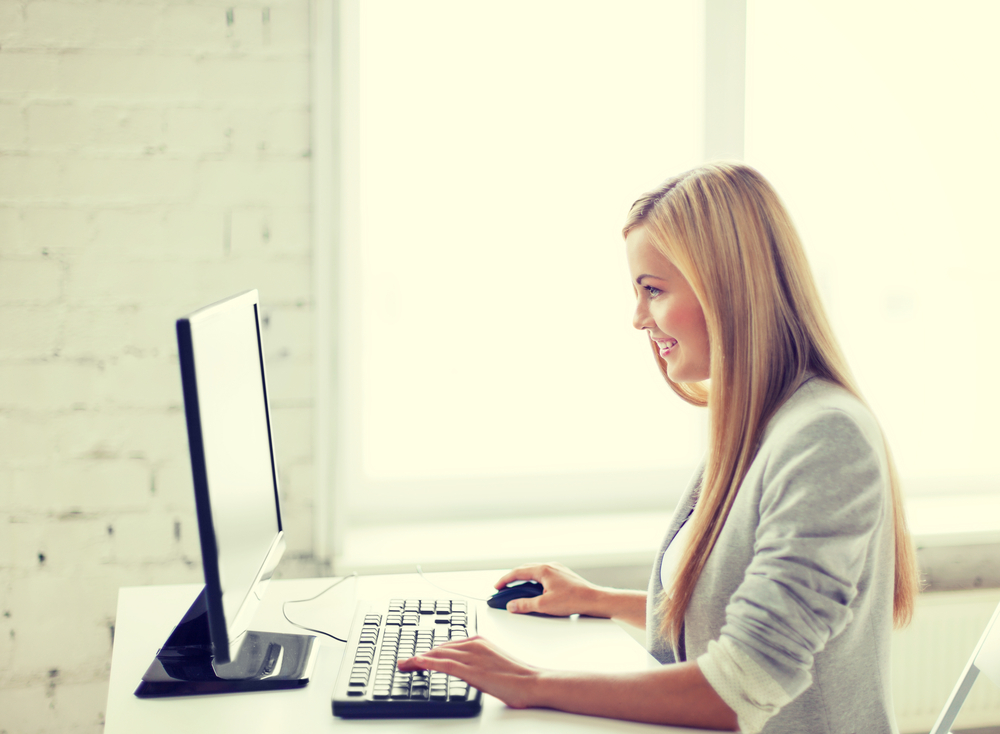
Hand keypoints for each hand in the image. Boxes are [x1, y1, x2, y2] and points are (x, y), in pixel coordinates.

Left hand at [397, 636, 540, 708]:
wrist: (532, 682)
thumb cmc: (517, 676)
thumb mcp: (493, 664)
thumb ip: (477, 663)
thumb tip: (466, 670)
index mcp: (479, 642)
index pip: (447, 646)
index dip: (430, 652)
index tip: (418, 658)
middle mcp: (473, 645)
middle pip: (439, 649)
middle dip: (420, 656)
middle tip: (404, 663)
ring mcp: (472, 656)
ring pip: (438, 655)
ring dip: (418, 660)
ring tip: (404, 665)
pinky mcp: (472, 670)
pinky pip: (445, 665)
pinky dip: (429, 663)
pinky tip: (418, 664)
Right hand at [494, 562, 603, 615]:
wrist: (594, 600)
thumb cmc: (573, 600)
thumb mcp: (544, 605)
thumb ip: (525, 605)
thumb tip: (512, 605)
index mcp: (543, 570)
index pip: (518, 572)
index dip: (505, 580)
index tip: (497, 587)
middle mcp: (550, 566)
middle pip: (525, 569)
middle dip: (512, 578)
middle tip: (504, 587)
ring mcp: (558, 569)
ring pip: (535, 570)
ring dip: (524, 578)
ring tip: (517, 588)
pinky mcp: (563, 575)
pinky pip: (544, 574)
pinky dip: (534, 579)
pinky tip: (535, 588)